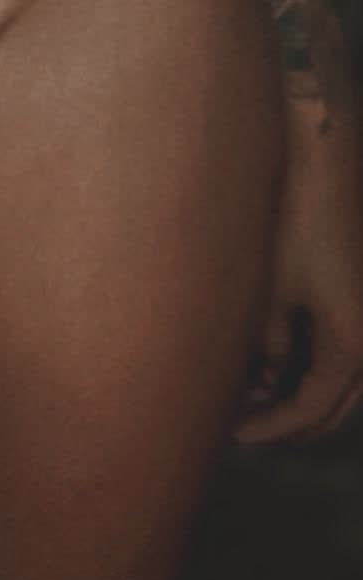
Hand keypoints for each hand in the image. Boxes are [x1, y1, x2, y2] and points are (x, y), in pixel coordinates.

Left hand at [234, 90, 362, 445]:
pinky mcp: (354, 283)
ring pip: (338, 374)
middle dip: (288, 417)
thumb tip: (264, 373)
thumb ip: (266, 343)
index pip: (312, 410)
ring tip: (245, 388)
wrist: (321, 143)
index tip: (229, 436)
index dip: (271, 428)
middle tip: (239, 423)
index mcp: (352, 342)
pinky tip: (265, 350)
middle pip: (334, 402)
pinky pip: (334, 340)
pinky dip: (305, 355)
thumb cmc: (289, 211)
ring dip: (297, 387)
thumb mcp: (268, 285)